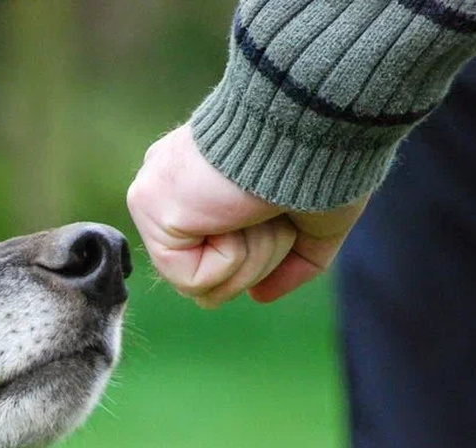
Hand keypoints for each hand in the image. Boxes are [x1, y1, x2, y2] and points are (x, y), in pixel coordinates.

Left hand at [126, 126, 367, 307]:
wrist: (318, 124)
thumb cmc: (326, 158)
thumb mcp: (316, 220)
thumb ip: (291, 261)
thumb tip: (260, 296)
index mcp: (202, 185)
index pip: (215, 260)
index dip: (263, 253)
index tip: (281, 206)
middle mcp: (171, 187)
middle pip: (208, 279)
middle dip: (260, 257)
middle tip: (273, 207)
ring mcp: (155, 194)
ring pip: (200, 285)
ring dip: (251, 256)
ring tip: (258, 204)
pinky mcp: (149, 203)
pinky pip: (192, 279)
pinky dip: (233, 257)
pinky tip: (237, 210)